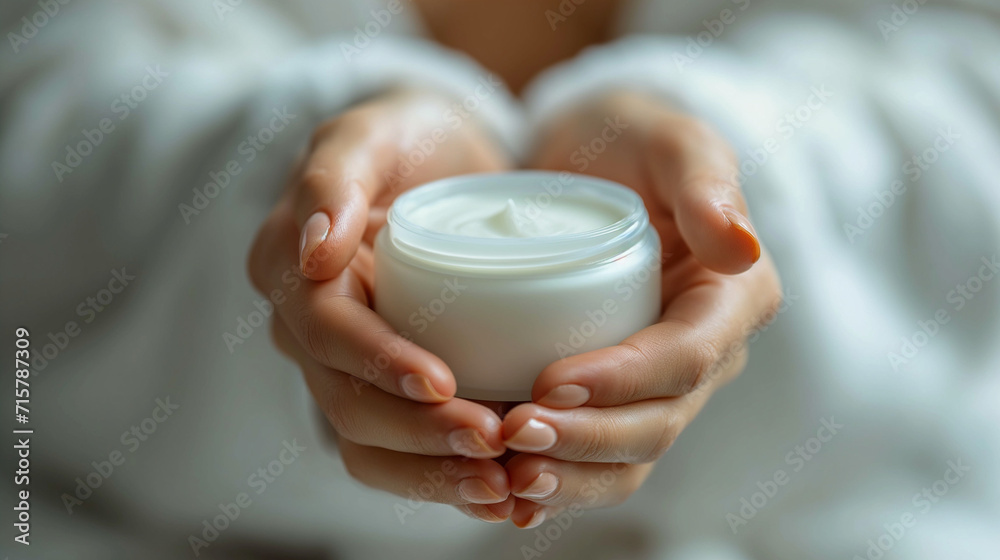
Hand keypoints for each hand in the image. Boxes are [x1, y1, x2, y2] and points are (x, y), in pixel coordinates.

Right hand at [248, 90, 517, 521]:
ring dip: (433, 474)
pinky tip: (499, 492)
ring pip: (370, 444)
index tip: (442, 383)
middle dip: (418, 433)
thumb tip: (312, 250)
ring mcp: (347, 367)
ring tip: (503, 487)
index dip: (378, 363)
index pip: (325, 332)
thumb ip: (333, 176)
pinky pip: (403, 451)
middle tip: (493, 443)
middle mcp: (309, 331)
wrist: (444, 162)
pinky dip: (446, 478)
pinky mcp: (389, 390)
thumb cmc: (406, 136)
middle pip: (347, 403)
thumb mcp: (369, 130)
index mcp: (289, 271)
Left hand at [502, 92, 781, 527]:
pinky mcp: (617, 394)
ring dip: (571, 477)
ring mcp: (661, 382)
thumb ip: (704, 181)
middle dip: (588, 440)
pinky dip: (559, 481)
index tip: (549, 381)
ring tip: (507, 478)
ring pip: (630, 456)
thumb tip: (740, 247)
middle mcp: (704, 352)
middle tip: (511, 434)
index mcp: (732, 298)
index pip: (687, 357)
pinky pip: (598, 456)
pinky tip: (508, 496)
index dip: (624, 380)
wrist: (591, 160)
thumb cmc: (631, 141)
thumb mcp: (669, 139)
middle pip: (658, 422)